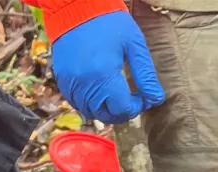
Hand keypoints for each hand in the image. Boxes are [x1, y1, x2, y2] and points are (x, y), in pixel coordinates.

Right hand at [51, 10, 165, 123]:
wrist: (76, 7)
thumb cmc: (109, 22)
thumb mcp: (134, 45)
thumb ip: (145, 75)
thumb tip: (156, 99)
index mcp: (104, 74)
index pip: (122, 108)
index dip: (136, 108)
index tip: (143, 98)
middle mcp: (85, 83)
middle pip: (105, 114)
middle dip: (121, 112)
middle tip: (131, 102)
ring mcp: (70, 83)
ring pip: (89, 112)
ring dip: (105, 111)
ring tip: (116, 99)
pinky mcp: (62, 79)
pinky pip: (75, 103)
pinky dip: (89, 104)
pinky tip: (99, 94)